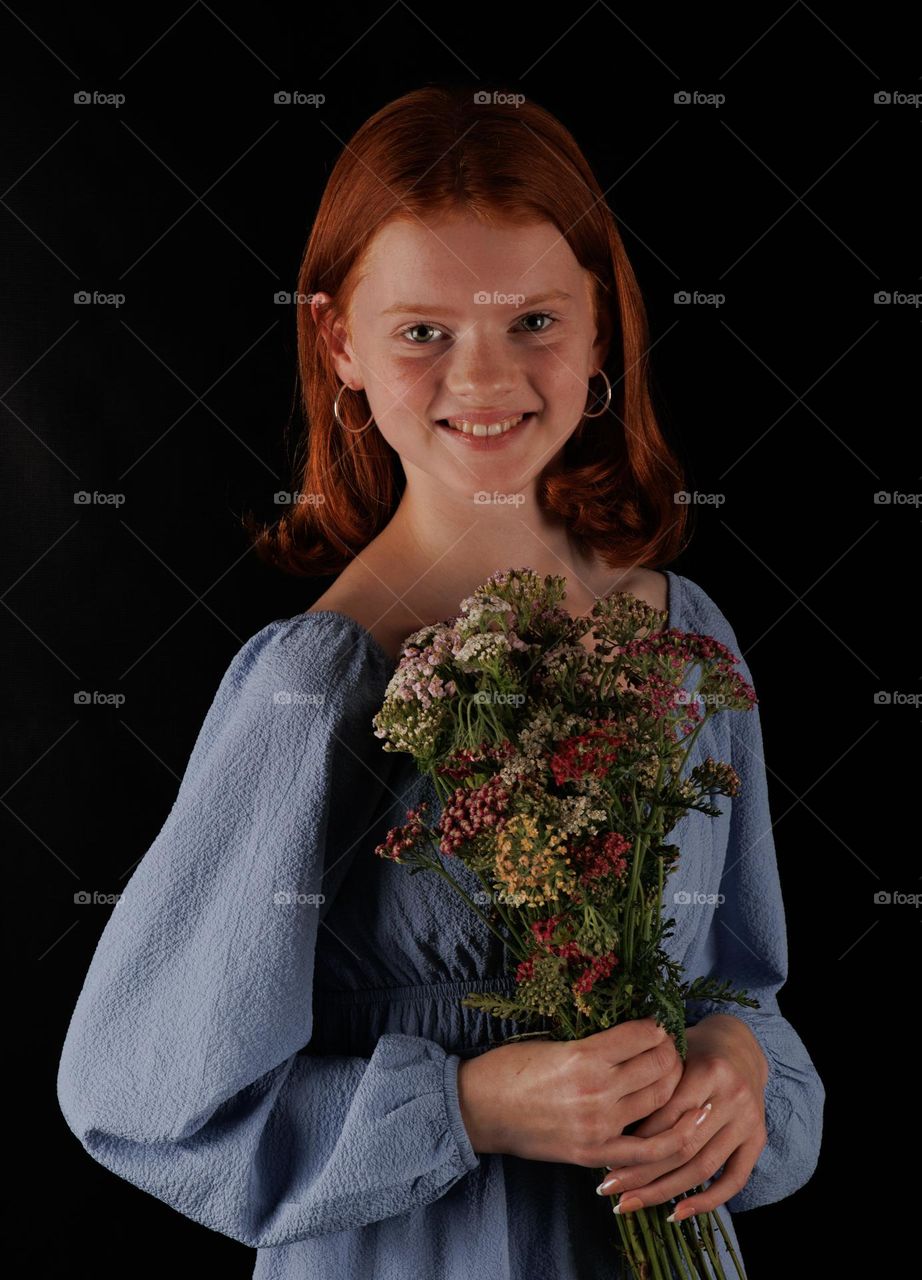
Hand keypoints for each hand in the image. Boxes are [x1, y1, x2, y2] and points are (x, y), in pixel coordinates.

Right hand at [456, 1017, 682, 1162]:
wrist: (479, 1109)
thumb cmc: (509, 1067)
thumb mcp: (553, 1041)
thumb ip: (594, 1043)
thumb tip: (634, 1034)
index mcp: (584, 1055)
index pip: (644, 1035)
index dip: (656, 1027)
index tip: (656, 1026)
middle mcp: (596, 1090)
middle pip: (659, 1067)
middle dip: (670, 1054)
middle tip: (669, 1049)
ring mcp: (598, 1125)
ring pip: (659, 1101)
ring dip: (673, 1086)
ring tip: (672, 1076)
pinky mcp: (595, 1152)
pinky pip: (648, 1151)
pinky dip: (673, 1138)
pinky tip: (690, 1123)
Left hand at [596, 1013, 769, 1219]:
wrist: (741, 1045)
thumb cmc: (693, 1049)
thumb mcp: (672, 1053)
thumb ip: (650, 1081)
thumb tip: (611, 1123)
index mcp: (710, 1071)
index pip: (669, 1114)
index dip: (637, 1138)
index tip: (606, 1154)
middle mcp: (733, 1098)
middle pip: (683, 1146)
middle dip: (643, 1171)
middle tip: (608, 1187)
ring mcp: (748, 1122)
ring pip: (703, 1168)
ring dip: (663, 1191)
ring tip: (628, 1203)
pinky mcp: (758, 1140)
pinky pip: (734, 1180)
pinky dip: (706, 1202)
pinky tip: (676, 1213)